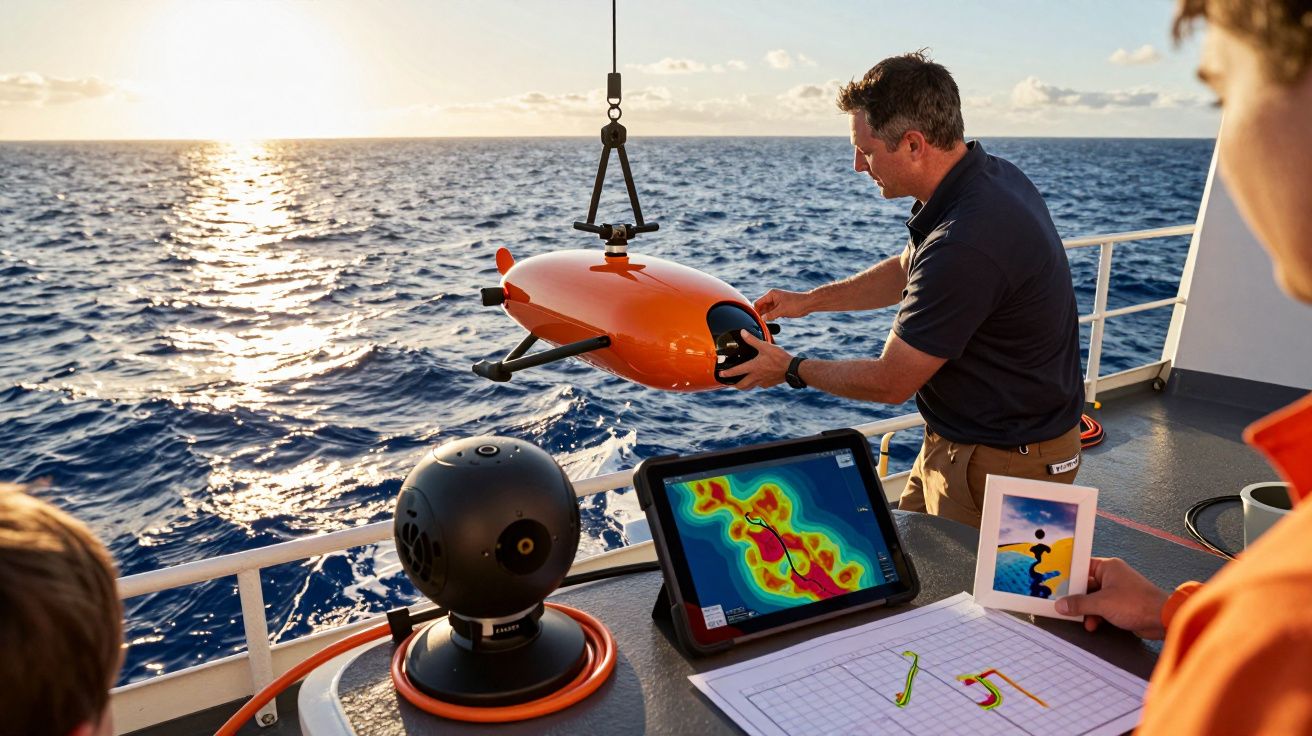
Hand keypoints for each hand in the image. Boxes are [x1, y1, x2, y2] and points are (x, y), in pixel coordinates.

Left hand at [719, 330, 790, 389]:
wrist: (792, 369)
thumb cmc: (779, 357)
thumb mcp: (765, 346)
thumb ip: (752, 340)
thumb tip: (743, 332)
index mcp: (753, 367)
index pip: (736, 372)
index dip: (727, 374)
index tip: (721, 375)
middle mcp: (756, 377)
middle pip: (741, 385)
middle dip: (734, 385)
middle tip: (730, 383)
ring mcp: (762, 382)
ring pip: (750, 387)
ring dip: (744, 386)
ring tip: (740, 383)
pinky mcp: (768, 384)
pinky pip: (759, 385)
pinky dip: (756, 383)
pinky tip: (757, 379)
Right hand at [754, 289, 812, 321]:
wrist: (808, 304)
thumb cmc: (796, 304)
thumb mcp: (782, 310)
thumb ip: (771, 315)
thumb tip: (762, 319)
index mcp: (771, 294)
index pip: (758, 303)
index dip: (756, 311)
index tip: (756, 320)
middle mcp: (772, 297)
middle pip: (761, 307)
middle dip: (761, 315)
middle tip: (760, 324)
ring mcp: (776, 302)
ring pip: (767, 311)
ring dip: (766, 317)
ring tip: (765, 325)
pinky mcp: (780, 307)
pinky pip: (772, 313)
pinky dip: (771, 317)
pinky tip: (771, 323)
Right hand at [1055, 557, 1170, 638]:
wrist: (1163, 619)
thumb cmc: (1136, 603)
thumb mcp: (1102, 603)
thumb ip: (1079, 604)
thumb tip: (1061, 605)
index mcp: (1108, 567)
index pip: (1081, 568)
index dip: (1068, 577)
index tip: (1055, 586)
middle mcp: (1112, 576)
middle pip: (1085, 585)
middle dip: (1076, 598)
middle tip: (1063, 606)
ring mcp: (1117, 591)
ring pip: (1093, 598)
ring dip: (1086, 610)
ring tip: (1081, 619)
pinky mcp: (1121, 605)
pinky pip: (1102, 608)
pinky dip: (1096, 616)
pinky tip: (1093, 624)